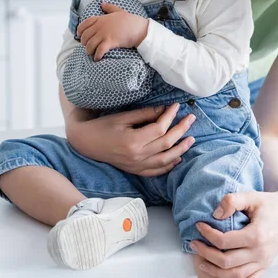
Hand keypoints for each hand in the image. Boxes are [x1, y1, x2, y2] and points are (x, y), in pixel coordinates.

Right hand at [66, 102, 195, 175]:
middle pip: (166, 144)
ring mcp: (136, 166)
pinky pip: (156, 171)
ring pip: (165, 160)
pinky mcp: (135, 170)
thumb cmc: (103, 126)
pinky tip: (178, 158)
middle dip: (181, 130)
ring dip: (180, 149)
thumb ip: (144, 114)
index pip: (159, 129)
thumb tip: (164, 110)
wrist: (86, 142)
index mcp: (133, 141)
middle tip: (191, 118)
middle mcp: (136, 156)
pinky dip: (168, 166)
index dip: (170, 117)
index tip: (176, 106)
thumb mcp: (123, 116)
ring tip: (191, 139)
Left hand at [77, 3, 148, 59]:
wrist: (139, 28)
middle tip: (87, 47)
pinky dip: (97, 55)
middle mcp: (101, 26)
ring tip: (92, 54)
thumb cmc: (130, 20)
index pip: (85, 23)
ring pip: (90, 44)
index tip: (78, 35)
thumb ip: (109, 7)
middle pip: (86, 36)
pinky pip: (99, 50)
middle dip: (84, 43)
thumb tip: (102, 3)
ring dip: (89, 50)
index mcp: (102, 18)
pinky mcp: (110, 42)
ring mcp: (105, 34)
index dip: (80, 30)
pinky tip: (97, 58)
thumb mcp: (119, 11)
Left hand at [191, 188, 277, 277]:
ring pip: (235, 275)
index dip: (208, 234)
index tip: (199, 225)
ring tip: (200, 261)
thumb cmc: (269, 203)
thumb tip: (215, 215)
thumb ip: (232, 201)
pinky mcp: (265, 265)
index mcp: (256, 235)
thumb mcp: (250, 196)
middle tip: (194, 243)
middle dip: (206, 253)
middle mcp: (260, 252)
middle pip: (226, 261)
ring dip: (215, 271)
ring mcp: (263, 261)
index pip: (224, 240)